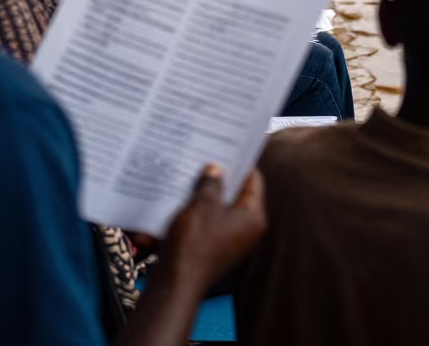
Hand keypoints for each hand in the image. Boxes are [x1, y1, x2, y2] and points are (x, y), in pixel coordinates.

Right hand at [163, 165, 264, 286]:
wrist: (175, 283)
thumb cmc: (194, 245)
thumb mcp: (203, 205)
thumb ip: (211, 183)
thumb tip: (214, 169)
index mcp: (253, 218)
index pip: (253, 180)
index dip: (240, 161)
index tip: (226, 144)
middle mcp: (245, 229)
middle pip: (236, 192)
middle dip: (220, 175)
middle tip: (206, 154)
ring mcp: (229, 238)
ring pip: (220, 205)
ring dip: (207, 191)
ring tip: (193, 169)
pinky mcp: (213, 245)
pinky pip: (209, 218)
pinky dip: (199, 207)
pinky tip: (183, 193)